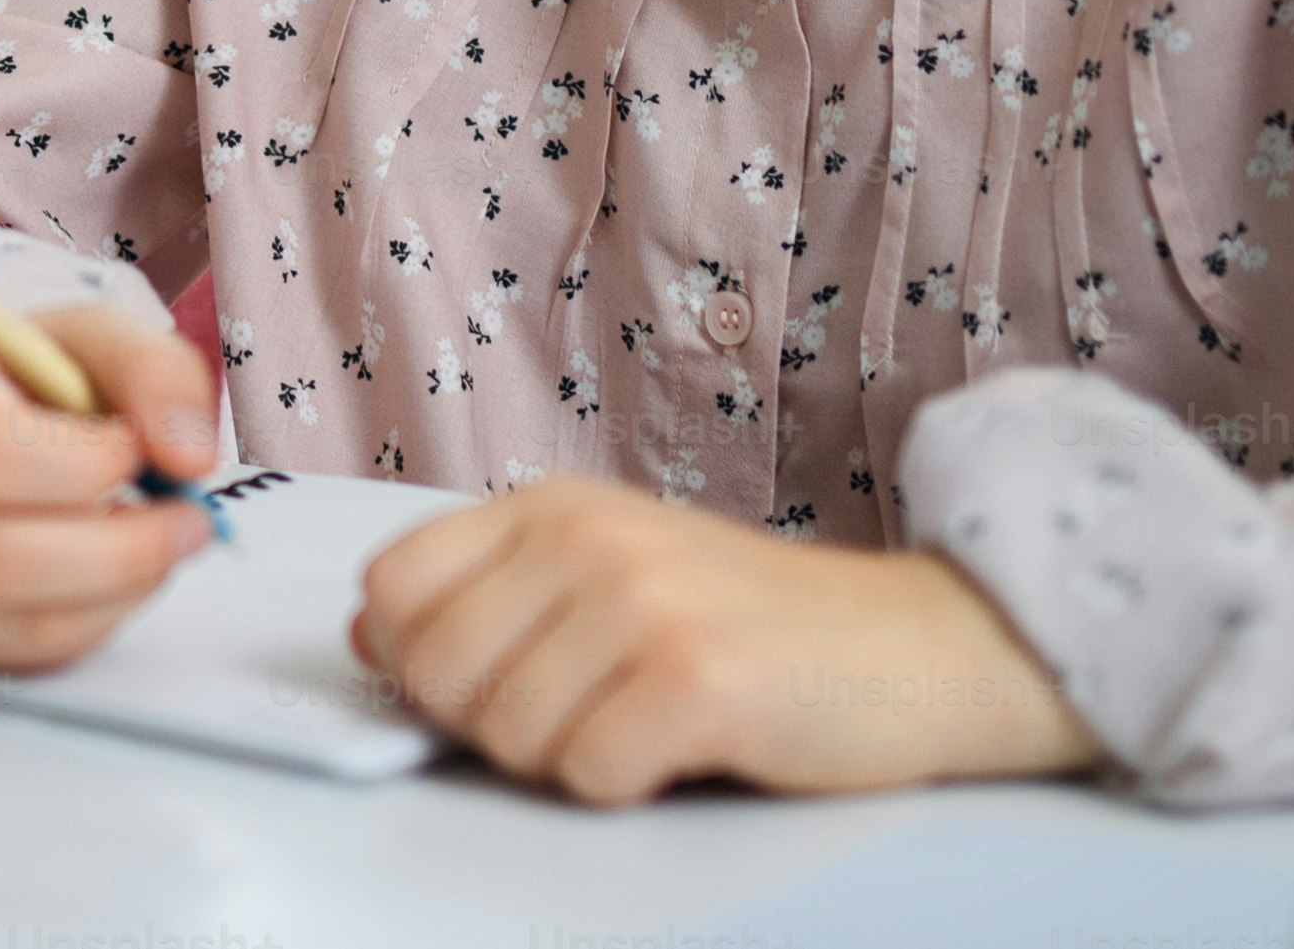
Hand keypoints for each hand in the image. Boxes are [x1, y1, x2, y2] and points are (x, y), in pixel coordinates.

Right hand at [0, 300, 222, 670]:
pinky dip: (97, 621)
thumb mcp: (88, 339)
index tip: (138, 447)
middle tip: (189, 520)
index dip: (84, 464)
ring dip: (120, 590)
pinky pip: (26, 654)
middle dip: (122, 549)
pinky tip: (115, 574)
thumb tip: (191, 458)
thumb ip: (153, 372)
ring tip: (160, 544)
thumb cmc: (22, 379)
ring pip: (18, 621)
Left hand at [351, 478, 1098, 803]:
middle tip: (581, 716)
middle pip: (435, 673)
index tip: (483, 682)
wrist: (922, 646)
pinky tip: (686, 749)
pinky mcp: (696, 680)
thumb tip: (371, 636)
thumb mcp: (611, 575)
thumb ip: (492, 596)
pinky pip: (588, 775)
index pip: (393, 588)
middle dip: (491, 724)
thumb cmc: (760, 624)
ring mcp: (640, 603)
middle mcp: (585, 538)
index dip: (416, 661)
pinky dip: (629, 785)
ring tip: (642, 726)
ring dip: (569, 759)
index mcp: (551, 507)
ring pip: (507, 735)